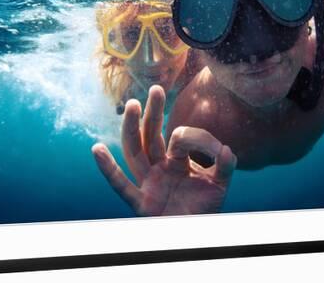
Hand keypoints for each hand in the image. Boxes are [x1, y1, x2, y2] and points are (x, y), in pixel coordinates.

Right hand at [92, 85, 236, 215]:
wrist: (196, 233)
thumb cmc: (204, 208)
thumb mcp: (219, 184)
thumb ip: (225, 166)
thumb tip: (226, 149)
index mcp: (174, 160)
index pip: (180, 138)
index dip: (197, 138)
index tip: (219, 149)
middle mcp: (157, 167)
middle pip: (149, 135)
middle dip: (153, 113)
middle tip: (157, 89)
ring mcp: (147, 183)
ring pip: (134, 151)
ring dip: (131, 128)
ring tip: (131, 105)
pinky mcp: (141, 203)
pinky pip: (121, 186)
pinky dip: (108, 169)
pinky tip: (97, 150)